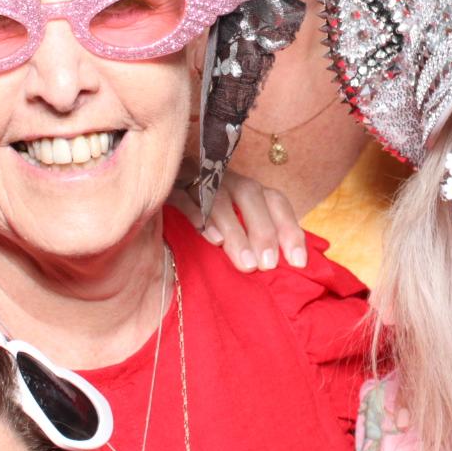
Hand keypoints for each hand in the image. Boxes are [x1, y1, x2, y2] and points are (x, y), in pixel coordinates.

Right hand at [168, 171, 306, 271]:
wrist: (153, 196)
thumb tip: (288, 268)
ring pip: (219, 198)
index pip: (275, 201)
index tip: (299, 263)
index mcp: (246, 191)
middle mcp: (226, 181)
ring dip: (235, 231)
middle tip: (268, 265)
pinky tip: (209, 237)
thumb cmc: (202, 226)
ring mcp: (197, 181)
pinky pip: (184, 197)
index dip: (290, 229)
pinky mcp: (169, 189)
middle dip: (263, 230)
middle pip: (250, 194)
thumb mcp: (233, 234)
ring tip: (245, 263)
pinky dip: (198, 215)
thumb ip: (256, 246)